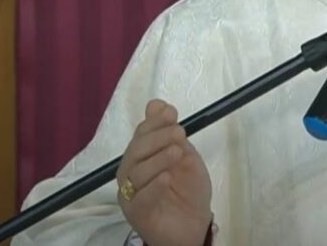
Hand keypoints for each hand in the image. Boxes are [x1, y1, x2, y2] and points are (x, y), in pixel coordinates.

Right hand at [117, 100, 212, 245]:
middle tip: (179, 132)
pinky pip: (139, 199)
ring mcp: (131, 194)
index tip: (171, 113)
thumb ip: (172, 134)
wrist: (194, 224)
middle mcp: (131, 174)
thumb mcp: (186, 157)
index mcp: (142, 157)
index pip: (141, 135)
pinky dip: (152, 187)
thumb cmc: (188, 190)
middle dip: (157, 138)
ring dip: (158, 159)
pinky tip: (166, 178)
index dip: (154, 122)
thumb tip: (156, 103)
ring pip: (135, 173)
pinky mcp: (137, 214)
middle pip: (135, 151)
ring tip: (177, 152)